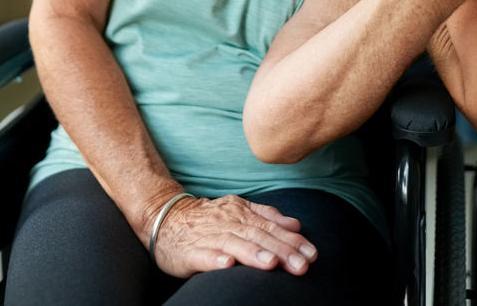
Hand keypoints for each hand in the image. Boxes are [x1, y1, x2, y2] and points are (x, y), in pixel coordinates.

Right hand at [150, 193, 316, 278]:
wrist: (163, 218)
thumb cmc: (206, 219)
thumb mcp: (237, 211)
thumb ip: (266, 216)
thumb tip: (295, 224)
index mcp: (240, 212)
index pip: (270, 227)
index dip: (292, 240)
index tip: (312, 254)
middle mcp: (226, 222)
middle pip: (257, 236)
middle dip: (281, 251)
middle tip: (301, 266)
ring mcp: (207, 236)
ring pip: (233, 244)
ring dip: (253, 253)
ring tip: (271, 263)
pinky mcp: (189, 251)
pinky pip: (203, 255)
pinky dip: (215, 259)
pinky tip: (227, 264)